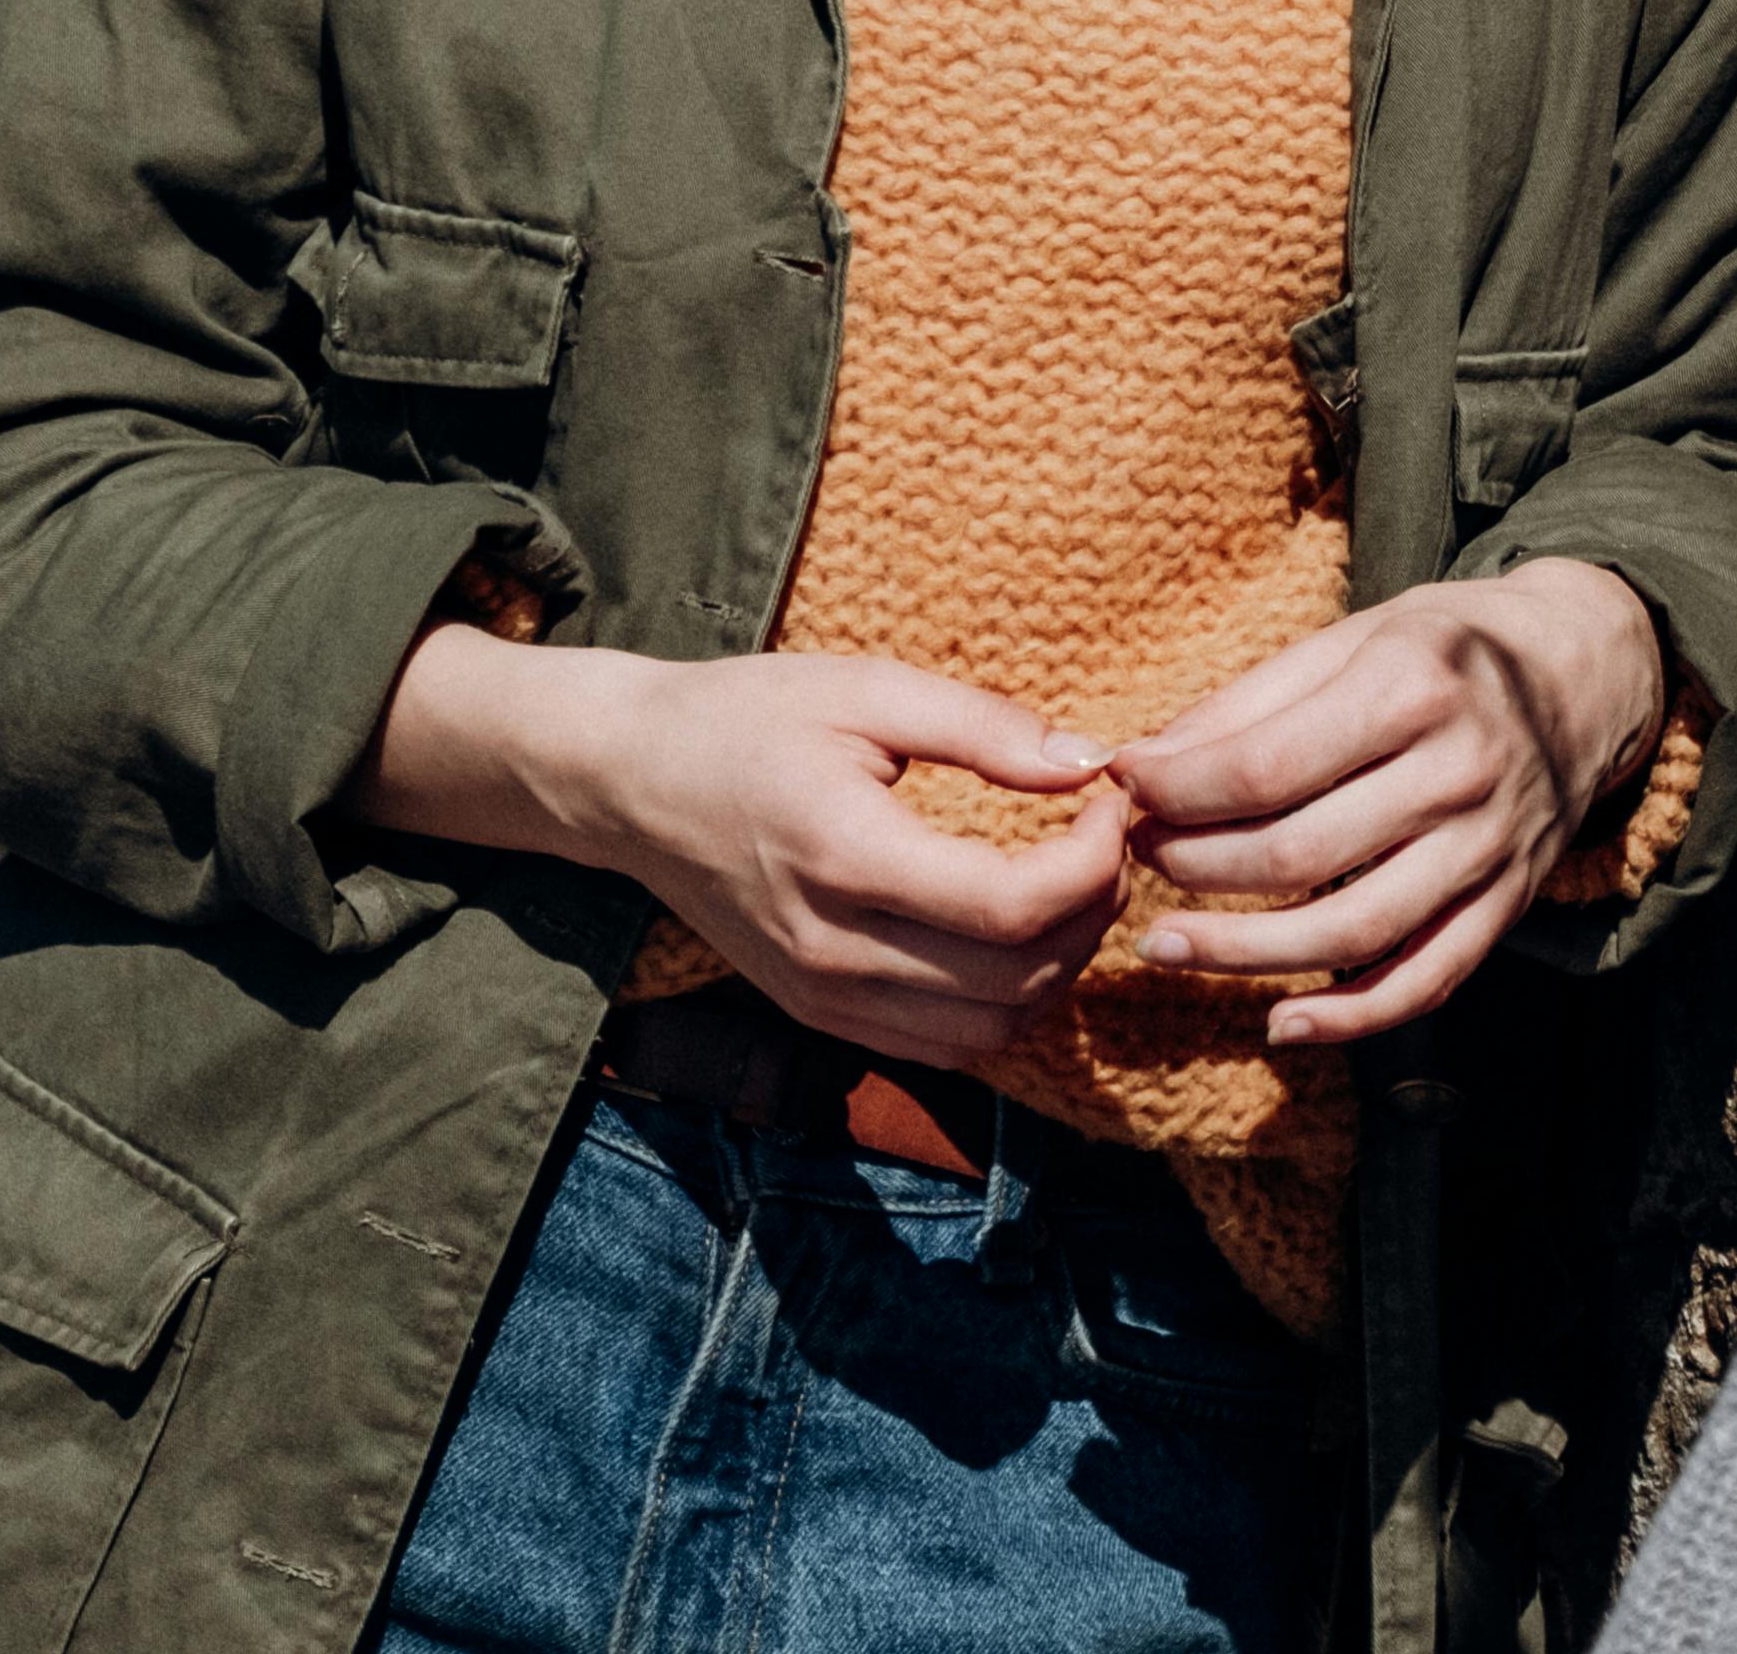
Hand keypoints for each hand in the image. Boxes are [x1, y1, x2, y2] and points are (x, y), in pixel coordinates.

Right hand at [344, 627, 1138, 1063]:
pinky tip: (1016, 930)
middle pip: (1018, 980)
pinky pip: (945, 1048)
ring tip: (1069, 883)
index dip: (1094, 861)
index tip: (1110, 797)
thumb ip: (984, 727)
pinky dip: (1007, 1003)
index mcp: (845, 856)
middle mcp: (833, 950)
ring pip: (992, 1031)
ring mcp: (822, 997)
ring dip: (1059, 967)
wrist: (627, 784)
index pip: (1013, 906)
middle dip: (1093, 911)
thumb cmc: (745, 719)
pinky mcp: (817, 1017)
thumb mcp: (865, 688)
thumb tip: (1089, 765)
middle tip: (1104, 838)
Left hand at [1112, 563, 1665, 1045]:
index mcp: (1412, 689)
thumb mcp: (1352, 637)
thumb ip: (1249, 702)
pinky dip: (1351, 1021)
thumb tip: (1143, 765)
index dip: (1177, 791)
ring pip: (1350, 934)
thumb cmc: (1446, 650)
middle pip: (1297, 857)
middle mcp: (1458, 773)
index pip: (1265, 769)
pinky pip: (1426, 981)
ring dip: (1243, 954)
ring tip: (1167, 944)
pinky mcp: (1509, 902)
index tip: (1125, 788)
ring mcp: (1489, 848)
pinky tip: (1280, 1024)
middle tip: (1140, 856)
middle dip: (1194, 867)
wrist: (1586, 673)